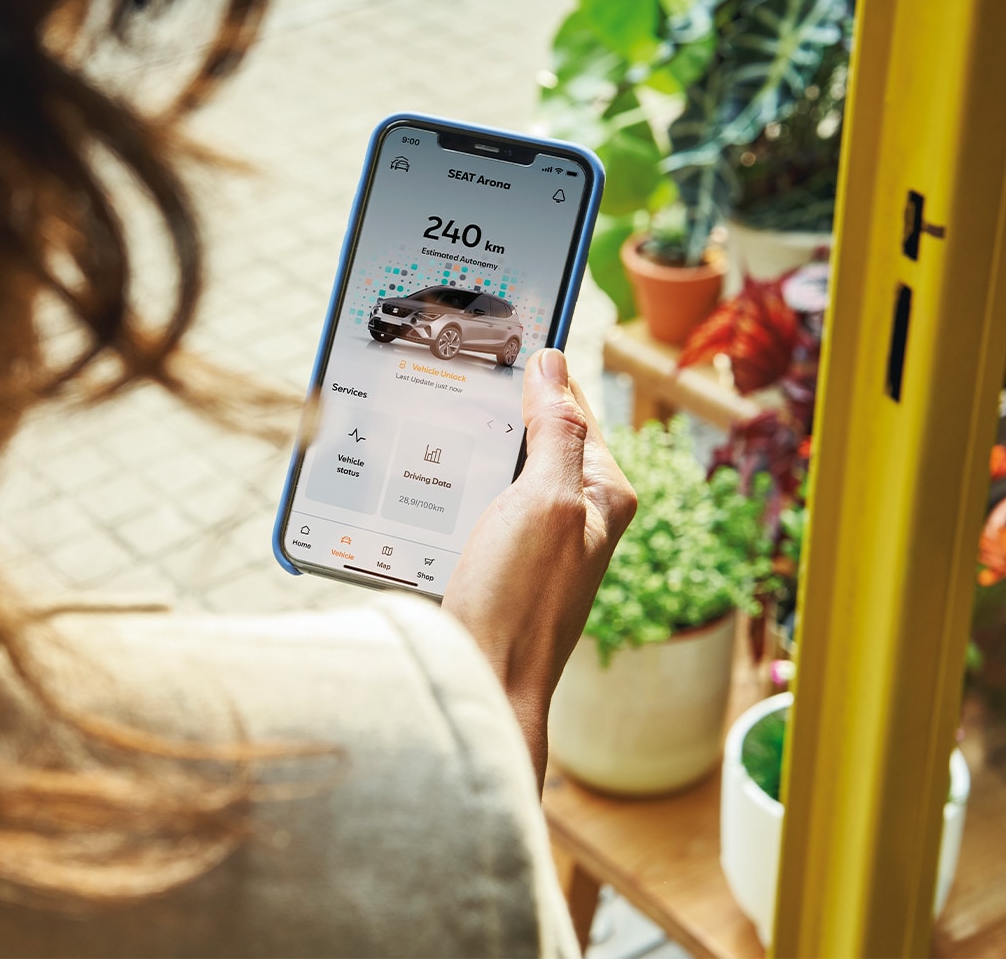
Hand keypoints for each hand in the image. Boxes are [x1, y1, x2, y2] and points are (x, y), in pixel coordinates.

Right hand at [442, 348, 635, 790]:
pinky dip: (450, 490)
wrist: (481, 686)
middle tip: (447, 382)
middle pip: (533, 437)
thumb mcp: (546, 502)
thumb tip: (553, 364)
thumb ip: (557, 432)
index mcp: (605, 495)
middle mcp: (577, 516)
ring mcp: (537, 542)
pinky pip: (476, 506)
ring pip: (499, 471)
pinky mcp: (500, 564)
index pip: (573, 407)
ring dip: (465, 453)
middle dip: (493, 413)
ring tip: (426, 426)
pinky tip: (420, 484)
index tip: (492, 340)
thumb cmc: (520, 602)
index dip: (534, 375)